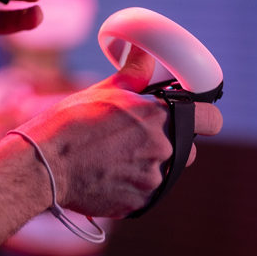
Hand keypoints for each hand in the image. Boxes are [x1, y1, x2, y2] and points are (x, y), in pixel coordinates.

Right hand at [20, 45, 222, 217]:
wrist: (44, 165)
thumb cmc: (73, 122)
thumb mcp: (107, 89)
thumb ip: (135, 72)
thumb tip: (145, 51)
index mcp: (162, 118)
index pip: (212, 119)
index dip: (206, 118)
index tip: (199, 118)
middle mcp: (164, 151)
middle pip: (189, 151)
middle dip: (173, 145)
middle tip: (142, 138)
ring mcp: (153, 181)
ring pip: (167, 174)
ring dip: (152, 166)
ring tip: (118, 157)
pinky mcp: (139, 204)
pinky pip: (147, 193)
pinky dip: (134, 186)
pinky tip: (110, 174)